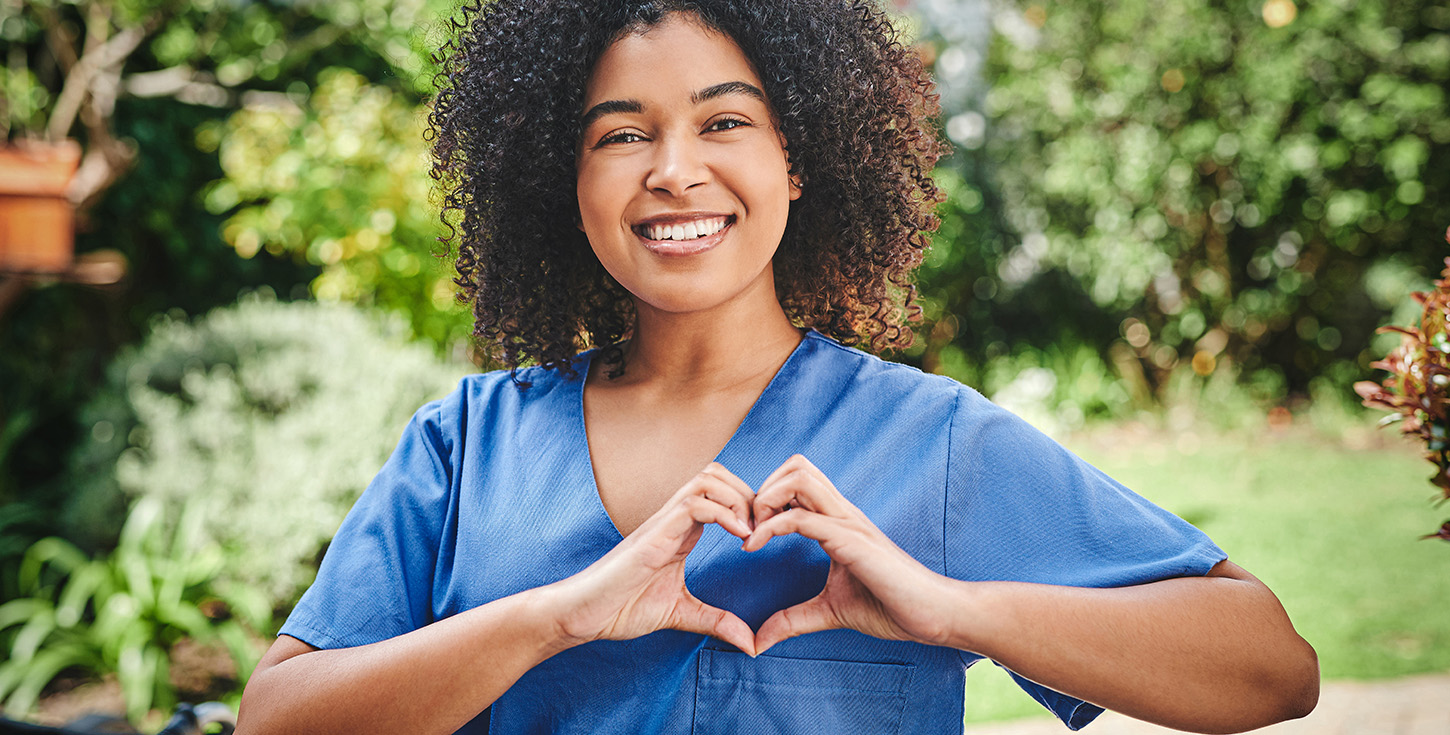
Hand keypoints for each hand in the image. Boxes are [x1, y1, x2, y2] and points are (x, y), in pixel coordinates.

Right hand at [544, 463, 758, 654]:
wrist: (582, 613)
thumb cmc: (621, 607)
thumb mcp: (681, 613)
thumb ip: (716, 621)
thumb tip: (751, 644)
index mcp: (681, 530)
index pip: (721, 492)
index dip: (749, 505)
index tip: (767, 536)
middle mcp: (673, 519)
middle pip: (718, 474)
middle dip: (749, 494)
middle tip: (766, 530)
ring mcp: (663, 523)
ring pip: (707, 479)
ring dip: (738, 499)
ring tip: (753, 532)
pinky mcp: (654, 534)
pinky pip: (695, 504)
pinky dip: (724, 514)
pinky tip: (741, 539)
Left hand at [744, 455, 952, 653]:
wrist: (934, 615)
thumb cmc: (892, 607)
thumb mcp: (830, 611)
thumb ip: (794, 619)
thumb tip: (760, 641)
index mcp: (838, 521)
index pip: (798, 481)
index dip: (766, 497)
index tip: (748, 533)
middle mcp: (842, 513)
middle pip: (797, 465)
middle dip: (763, 489)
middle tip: (748, 527)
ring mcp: (849, 523)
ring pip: (800, 478)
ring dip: (765, 499)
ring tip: (752, 534)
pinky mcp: (852, 542)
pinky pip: (803, 519)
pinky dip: (771, 527)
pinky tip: (754, 548)